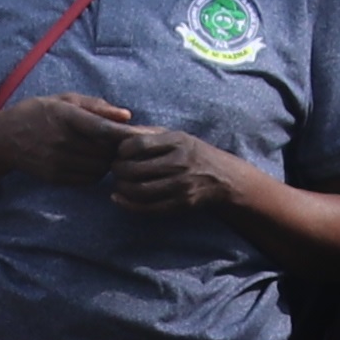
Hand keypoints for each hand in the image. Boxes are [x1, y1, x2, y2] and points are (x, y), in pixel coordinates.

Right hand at [0, 92, 143, 188]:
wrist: (6, 138)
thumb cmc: (40, 113)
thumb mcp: (65, 100)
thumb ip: (96, 106)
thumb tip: (126, 116)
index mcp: (65, 116)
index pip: (102, 128)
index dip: (122, 133)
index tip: (134, 133)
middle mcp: (61, 140)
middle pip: (104, 151)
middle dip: (116, 149)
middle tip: (119, 143)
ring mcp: (57, 161)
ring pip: (99, 168)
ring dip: (107, 162)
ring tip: (104, 152)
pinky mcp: (55, 177)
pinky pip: (88, 179)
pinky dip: (96, 173)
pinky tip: (91, 162)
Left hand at [101, 124, 250, 215]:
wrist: (224, 178)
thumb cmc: (193, 153)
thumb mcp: (177, 136)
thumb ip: (148, 133)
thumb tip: (117, 131)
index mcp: (177, 141)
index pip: (138, 144)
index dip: (122, 150)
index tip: (120, 153)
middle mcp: (180, 163)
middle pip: (134, 169)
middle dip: (117, 170)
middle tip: (115, 169)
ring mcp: (181, 185)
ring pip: (138, 190)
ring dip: (121, 188)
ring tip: (119, 183)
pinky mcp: (181, 204)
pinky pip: (147, 208)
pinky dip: (128, 205)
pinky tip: (119, 198)